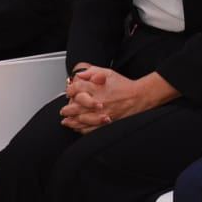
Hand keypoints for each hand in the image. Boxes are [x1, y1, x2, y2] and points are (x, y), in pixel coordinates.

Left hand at [60, 68, 177, 132]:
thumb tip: (79, 75)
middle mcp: (97, 101)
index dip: (70, 90)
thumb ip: (92, 71)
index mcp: (96, 88)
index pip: (76, 89)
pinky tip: (78, 128)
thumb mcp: (108, 73)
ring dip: (71, 121)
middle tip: (63, 111)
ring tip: (66, 121)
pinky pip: (90, 129)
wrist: (138, 97)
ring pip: (81, 120)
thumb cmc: (124, 85)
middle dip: (67, 109)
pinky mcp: (106, 123)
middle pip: (75, 106)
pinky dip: (82, 130)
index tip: (68, 92)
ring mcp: (100, 114)